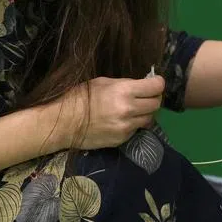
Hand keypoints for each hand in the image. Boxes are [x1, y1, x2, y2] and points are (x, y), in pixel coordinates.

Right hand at [44, 75, 164, 150]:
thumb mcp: (104, 83)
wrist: (63, 123)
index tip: (156, 83)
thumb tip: (141, 86)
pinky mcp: (122, 139)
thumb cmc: (80, 97)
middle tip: (147, 96)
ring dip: (146, 113)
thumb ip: (125, 85)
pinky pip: (136, 129)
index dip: (158, 83)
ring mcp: (127, 126)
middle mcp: (129, 109)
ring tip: (135, 109)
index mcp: (124, 91)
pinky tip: (123, 120)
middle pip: (156, 104)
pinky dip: (134, 124)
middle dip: (154, 98)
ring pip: (150, 119)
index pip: (156, 87)